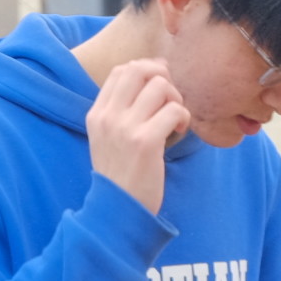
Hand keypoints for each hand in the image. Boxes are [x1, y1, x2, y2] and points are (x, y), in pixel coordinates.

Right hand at [85, 58, 190, 213]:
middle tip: (170, 99)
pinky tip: (179, 130)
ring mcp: (125, 128)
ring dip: (175, 98)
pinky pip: (174, 110)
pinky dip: (183, 117)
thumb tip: (152, 76)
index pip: (120, 70)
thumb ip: (120, 111)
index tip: (159, 86)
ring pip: (160, 86)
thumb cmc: (119, 175)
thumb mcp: (106, 139)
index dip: (146, 70)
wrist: (117, 210)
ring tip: (174, 119)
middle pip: (139, 70)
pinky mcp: (146, 142)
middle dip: (163, 77)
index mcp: (97, 114)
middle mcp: (108, 117)